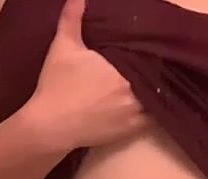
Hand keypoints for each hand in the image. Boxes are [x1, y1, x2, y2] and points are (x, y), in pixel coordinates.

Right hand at [27, 0, 148, 149]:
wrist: (50, 126)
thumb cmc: (57, 85)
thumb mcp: (63, 46)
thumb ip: (72, 18)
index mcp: (123, 69)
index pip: (148, 58)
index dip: (152, 54)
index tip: (152, 50)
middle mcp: (135, 92)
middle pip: (154, 79)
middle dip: (154, 73)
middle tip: (154, 67)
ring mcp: (135, 114)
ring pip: (156, 100)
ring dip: (156, 93)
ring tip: (157, 85)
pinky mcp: (130, 131)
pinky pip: (153, 121)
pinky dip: (155, 113)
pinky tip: (156, 106)